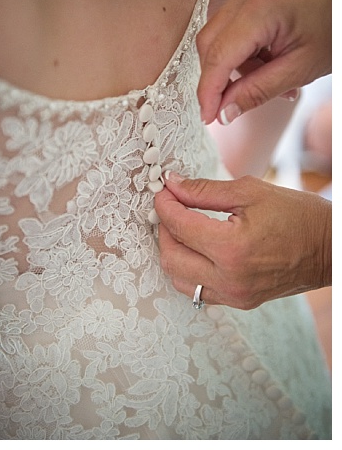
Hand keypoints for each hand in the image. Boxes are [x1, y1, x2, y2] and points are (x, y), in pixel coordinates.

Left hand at [153, 172, 330, 309]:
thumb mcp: (251, 192)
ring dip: (173, 252)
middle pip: (170, 256)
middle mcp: (229, 277)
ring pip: (179, 278)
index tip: (163, 192)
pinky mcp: (240, 302)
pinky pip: (199, 290)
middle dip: (163, 229)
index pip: (178, 226)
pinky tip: (196, 250)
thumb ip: (204, 190)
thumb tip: (170, 184)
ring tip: (182, 230)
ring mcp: (234, 295)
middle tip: (171, 209)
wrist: (334, 249)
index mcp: (232, 248)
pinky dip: (189, 270)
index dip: (164, 205)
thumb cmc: (300, 216)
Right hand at [197, 0, 330, 124]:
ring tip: (267, 79)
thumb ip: (258, 91)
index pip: (219, 54)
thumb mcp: (302, 68)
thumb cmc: (337, 31)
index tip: (208, 116)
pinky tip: (266, 61)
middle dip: (219, 78)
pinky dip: (241, 50)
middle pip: (210, 43)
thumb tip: (223, 113)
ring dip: (234, 65)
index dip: (209, 89)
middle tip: (232, 104)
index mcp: (263, 6)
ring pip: (218, 36)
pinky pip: (231, 26)